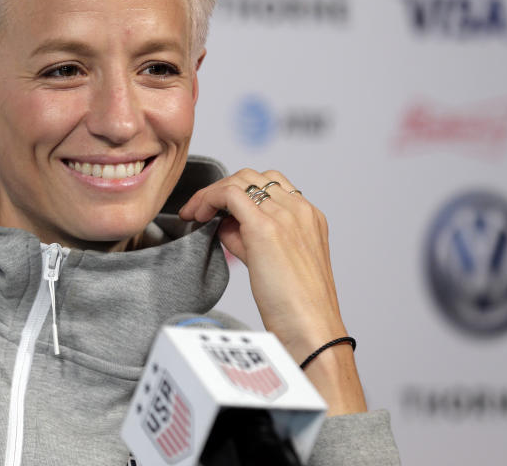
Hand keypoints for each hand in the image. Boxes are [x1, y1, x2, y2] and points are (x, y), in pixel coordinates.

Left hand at [179, 169, 366, 414]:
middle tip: (198, 210)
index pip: (271, 185)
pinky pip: (230, 193)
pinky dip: (208, 198)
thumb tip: (225, 225)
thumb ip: (251, 239)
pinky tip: (197, 216)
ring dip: (212, 193)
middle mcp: (300, 210)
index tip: (217, 210)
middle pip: (254, 177)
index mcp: (310, 218)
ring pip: (240, 180)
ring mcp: (285, 216)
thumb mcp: (274, 262)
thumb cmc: (295, 308)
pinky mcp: (266, 227)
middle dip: (222, 189)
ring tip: (195, 213)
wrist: (311, 330)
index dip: (239, 192)